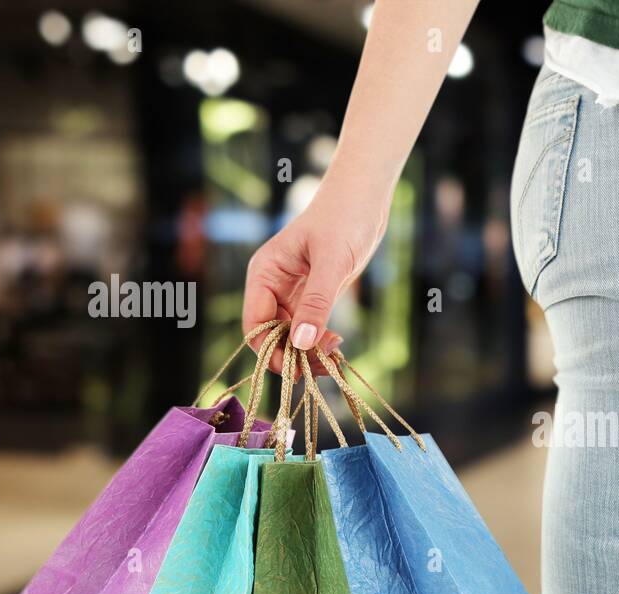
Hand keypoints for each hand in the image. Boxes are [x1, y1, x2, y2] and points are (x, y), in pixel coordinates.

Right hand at [241, 183, 389, 373]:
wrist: (364, 197)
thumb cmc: (344, 218)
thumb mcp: (332, 261)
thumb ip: (317, 302)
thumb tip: (301, 343)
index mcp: (264, 273)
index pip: (255, 324)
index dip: (270, 351)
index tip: (296, 370)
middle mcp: (272, 285)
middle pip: (271, 335)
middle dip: (293, 355)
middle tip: (323, 369)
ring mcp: (292, 292)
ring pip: (290, 335)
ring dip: (308, 352)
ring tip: (334, 359)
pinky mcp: (313, 295)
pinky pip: (308, 327)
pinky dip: (319, 341)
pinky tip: (336, 346)